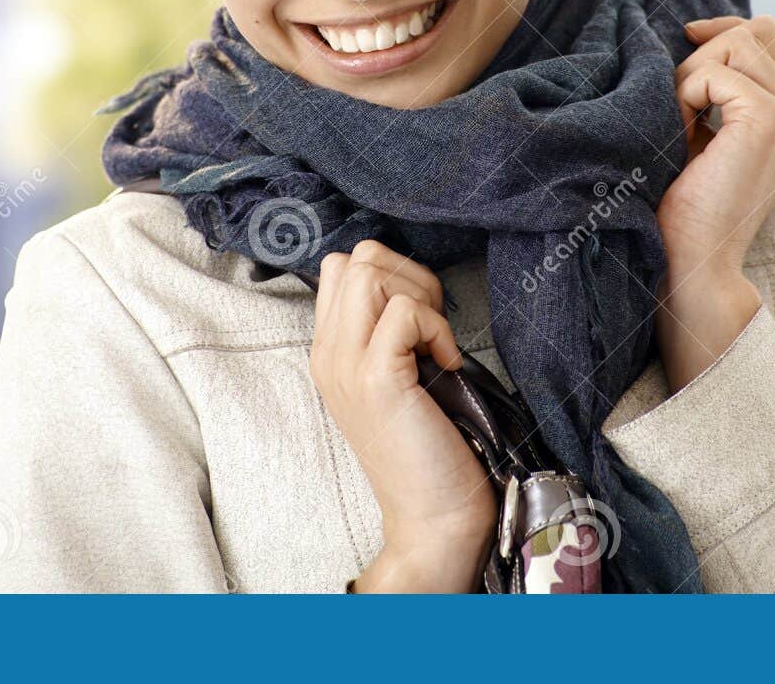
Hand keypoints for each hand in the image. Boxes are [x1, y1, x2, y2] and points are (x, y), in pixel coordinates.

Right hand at [310, 240, 495, 591]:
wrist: (433, 516)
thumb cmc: (431, 446)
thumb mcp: (400, 375)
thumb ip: (392, 330)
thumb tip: (417, 283)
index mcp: (330, 351)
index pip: (341, 266)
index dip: (392, 274)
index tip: (421, 319)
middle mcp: (328, 353)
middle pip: (355, 257)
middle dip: (407, 275)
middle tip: (431, 328)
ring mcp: (345, 365)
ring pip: (369, 269)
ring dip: (420, 297)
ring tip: (434, 345)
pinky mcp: (374, 379)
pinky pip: (405, 310)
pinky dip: (438, 327)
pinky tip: (446, 365)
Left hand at [653, 15, 774, 387]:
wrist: (696, 259)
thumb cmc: (690, 201)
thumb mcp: (711, 131)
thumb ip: (722, 87)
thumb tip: (701, 32)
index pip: (774, 36)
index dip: (728, 29)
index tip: (687, 42)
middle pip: (759, 30)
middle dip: (709, 49)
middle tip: (680, 99)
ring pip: (740, 41)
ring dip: (695, 71)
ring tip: (680, 117)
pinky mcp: (769, 121)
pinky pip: (718, 72)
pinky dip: (687, 92)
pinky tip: (681, 130)